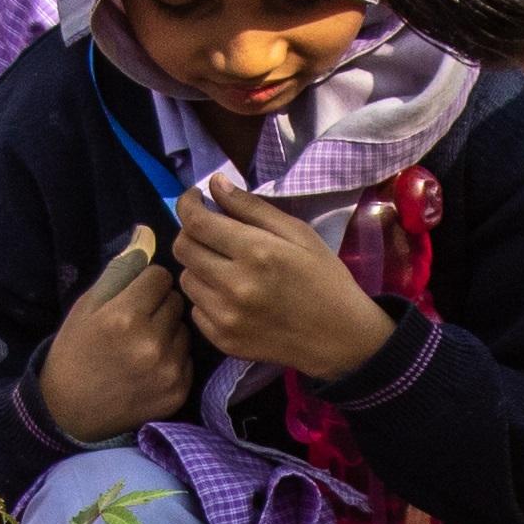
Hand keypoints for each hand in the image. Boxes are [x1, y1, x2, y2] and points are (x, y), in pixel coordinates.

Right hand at [37, 232, 195, 443]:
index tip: (130, 298)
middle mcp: (150, 343)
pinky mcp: (178, 391)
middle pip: (176, 300)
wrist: (69, 413)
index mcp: (124, 316)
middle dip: (159, 305)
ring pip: (185, 327)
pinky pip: (188, 357)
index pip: (160, 276)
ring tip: (143, 345)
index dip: (145, 284)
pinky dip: (174, 357)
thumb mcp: (87, 306)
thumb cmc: (75, 351)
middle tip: (137, 322)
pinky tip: (150, 366)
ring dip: (169, 330)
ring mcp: (168, 370)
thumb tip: (147, 231)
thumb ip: (121, 269)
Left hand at [173, 184, 396, 378]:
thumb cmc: (325, 278)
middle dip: (191, 232)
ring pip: (185, 279)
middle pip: (182, 248)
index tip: (197, 199)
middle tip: (211, 231)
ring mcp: (226, 317)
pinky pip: (195, 310)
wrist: (340, 338)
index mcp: (256, 252)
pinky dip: (206, 297)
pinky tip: (231, 296)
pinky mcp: (223, 340)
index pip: (196, 222)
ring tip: (225, 266)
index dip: (188, 204)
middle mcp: (234, 285)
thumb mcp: (298, 233)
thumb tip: (215, 183)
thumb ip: (253, 207)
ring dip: (199, 266)